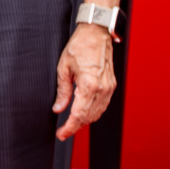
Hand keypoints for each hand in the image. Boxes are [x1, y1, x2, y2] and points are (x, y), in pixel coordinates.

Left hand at [54, 23, 115, 139]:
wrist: (96, 34)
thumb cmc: (79, 46)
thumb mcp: (64, 68)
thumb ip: (63, 91)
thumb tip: (58, 108)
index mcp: (89, 85)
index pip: (79, 114)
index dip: (69, 127)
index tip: (61, 134)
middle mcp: (102, 89)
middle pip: (89, 117)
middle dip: (75, 126)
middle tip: (63, 132)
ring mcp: (109, 88)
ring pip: (97, 113)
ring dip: (84, 121)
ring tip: (71, 124)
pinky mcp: (111, 86)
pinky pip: (102, 105)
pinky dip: (92, 112)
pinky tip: (83, 113)